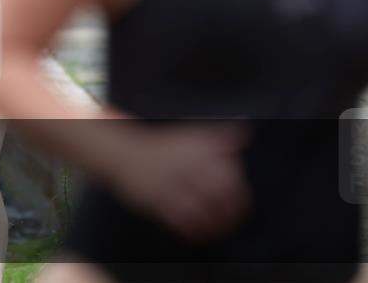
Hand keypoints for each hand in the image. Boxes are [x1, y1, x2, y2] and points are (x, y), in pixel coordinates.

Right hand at [106, 122, 250, 242]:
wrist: (123, 154)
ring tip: (218, 229)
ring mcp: (170, 184)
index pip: (227, 173)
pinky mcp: (156, 201)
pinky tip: (197, 234)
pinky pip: (180, 221)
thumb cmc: (160, 148)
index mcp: (195, 150)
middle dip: (230, 210)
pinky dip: (192, 231)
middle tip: (233, 219)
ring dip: (214, 224)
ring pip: (201, 210)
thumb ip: (219, 136)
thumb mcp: (190, 135)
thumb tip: (244, 133)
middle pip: (218, 193)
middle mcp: (184, 165)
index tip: (241, 201)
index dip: (238, 191)